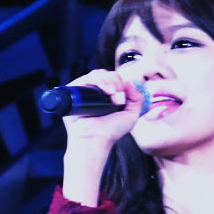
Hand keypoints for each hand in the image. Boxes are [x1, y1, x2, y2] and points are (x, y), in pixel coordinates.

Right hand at [60, 67, 147, 205]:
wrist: (96, 139)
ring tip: (112, 95)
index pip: (116, 79)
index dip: (122, 84)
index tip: (123, 99)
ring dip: (110, 81)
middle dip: (117, 83)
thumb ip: (137, 99)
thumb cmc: (111, 131)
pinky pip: (88, 77)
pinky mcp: (75, 90)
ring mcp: (86, 90)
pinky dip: (100, 80)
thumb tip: (129, 82)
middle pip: (108, 74)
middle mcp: (96, 92)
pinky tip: (106, 91)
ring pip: (99, 73)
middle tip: (118, 99)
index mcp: (108, 96)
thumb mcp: (131, 115)